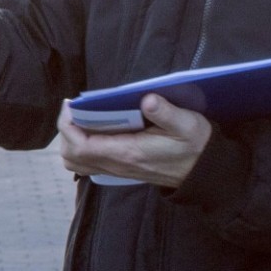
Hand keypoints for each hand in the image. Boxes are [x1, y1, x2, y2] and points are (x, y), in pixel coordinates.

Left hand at [56, 95, 212, 188]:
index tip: (71, 104)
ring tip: (81, 117)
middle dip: (66, 131)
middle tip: (75, 108)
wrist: (204, 171)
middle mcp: (118, 164)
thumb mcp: (188, 125)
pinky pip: (88, 163)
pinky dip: (81, 147)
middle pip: (71, 156)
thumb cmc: (195, 145)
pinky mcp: (121, 168)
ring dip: (71, 140)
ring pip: (77, 162)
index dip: (68, 125)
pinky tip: (94, 128)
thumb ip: (167, 113)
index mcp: (128, 152)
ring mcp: (118, 169)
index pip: (81, 146)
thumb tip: (147, 100)